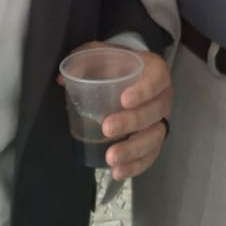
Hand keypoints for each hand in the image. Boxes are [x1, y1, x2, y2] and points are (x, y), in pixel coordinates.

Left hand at [58, 42, 172, 178]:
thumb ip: (84, 60)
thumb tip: (62, 79)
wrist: (131, 75)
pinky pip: (151, 155)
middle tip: (107, 128)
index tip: (124, 99)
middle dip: (132, 122)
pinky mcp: (154, 139)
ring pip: (155, 138)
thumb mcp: (102, 54)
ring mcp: (160, 120)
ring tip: (111, 158)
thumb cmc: (117, 64)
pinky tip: (118, 172)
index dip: (144, 91)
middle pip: (155, 112)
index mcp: (155, 72)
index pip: (156, 80)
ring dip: (133, 150)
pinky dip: (136, 166)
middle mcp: (163, 97)